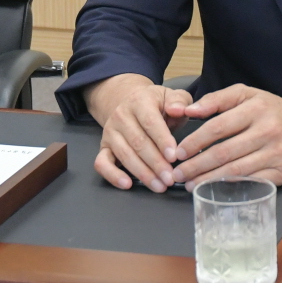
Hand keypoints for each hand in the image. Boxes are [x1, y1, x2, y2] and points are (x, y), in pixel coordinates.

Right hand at [85, 74, 194, 192]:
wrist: (132, 104)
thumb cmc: (157, 105)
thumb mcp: (171, 97)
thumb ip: (179, 101)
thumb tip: (179, 109)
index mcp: (139, 101)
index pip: (150, 122)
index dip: (162, 140)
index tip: (174, 156)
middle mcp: (121, 116)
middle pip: (138, 142)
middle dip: (155, 163)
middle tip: (170, 178)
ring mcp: (110, 132)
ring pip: (124, 155)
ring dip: (142, 173)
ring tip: (159, 185)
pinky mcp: (104, 147)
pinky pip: (102, 163)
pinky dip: (112, 175)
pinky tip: (127, 184)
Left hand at [168, 85, 281, 187]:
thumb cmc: (276, 111)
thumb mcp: (249, 95)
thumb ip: (218, 99)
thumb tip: (189, 110)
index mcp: (256, 108)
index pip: (218, 126)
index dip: (195, 141)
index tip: (178, 151)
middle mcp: (267, 131)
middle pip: (224, 152)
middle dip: (196, 165)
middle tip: (178, 173)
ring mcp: (276, 154)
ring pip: (236, 170)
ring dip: (209, 180)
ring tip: (190, 184)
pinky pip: (251, 182)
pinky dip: (231, 188)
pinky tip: (215, 190)